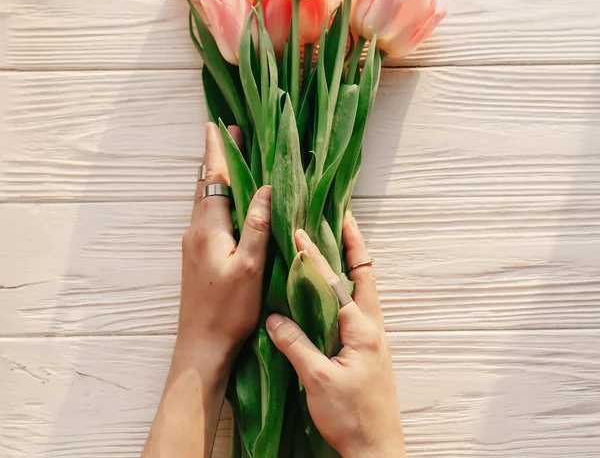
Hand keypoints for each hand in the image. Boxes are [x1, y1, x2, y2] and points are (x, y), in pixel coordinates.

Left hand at [177, 121, 271, 367]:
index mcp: (208, 228)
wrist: (201, 345)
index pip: (214, 179)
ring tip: (231, 162)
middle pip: (206, 185)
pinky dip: (217, 198)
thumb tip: (265, 189)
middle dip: (217, 158)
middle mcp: (195, 230)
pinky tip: (228, 204)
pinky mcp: (195, 256)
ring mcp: (192, 244)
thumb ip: (257, 225)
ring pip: (204, 200)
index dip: (217, 151)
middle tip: (231, 135)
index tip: (217, 125)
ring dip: (216, 178)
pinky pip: (206, 216)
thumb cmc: (229, 309)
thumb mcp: (250, 266)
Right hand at [266, 219, 405, 457]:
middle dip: (353, 243)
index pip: (334, 282)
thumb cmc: (351, 417)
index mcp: (361, 328)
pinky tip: (334, 286)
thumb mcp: (318, 381)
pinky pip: (357, 305)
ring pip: (363, 288)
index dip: (314, 257)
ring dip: (352, 261)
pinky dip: (348, 285)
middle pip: (364, 274)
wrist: (376, 449)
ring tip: (338, 240)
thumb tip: (274, 317)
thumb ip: (296, 344)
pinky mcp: (366, 347)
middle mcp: (371, 325)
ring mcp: (371, 336)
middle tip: (343, 217)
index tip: (298, 232)